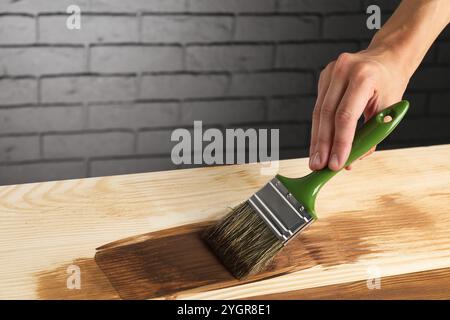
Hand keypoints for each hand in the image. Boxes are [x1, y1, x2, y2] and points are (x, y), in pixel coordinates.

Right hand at [309, 49, 409, 170]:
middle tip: (318, 166)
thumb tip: (351, 161)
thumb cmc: (390, 84)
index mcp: (363, 76)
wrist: (387, 57)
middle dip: (322, 144)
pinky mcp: (323, 77)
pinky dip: (319, 127)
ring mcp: (330, 72)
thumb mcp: (388, 109)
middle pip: (326, 114)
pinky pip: (318, 107)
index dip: (339, 142)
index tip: (335, 164)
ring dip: (316, 139)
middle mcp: (343, 70)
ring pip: (318, 112)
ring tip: (315, 160)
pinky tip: (318, 144)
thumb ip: (371, 135)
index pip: (345, 116)